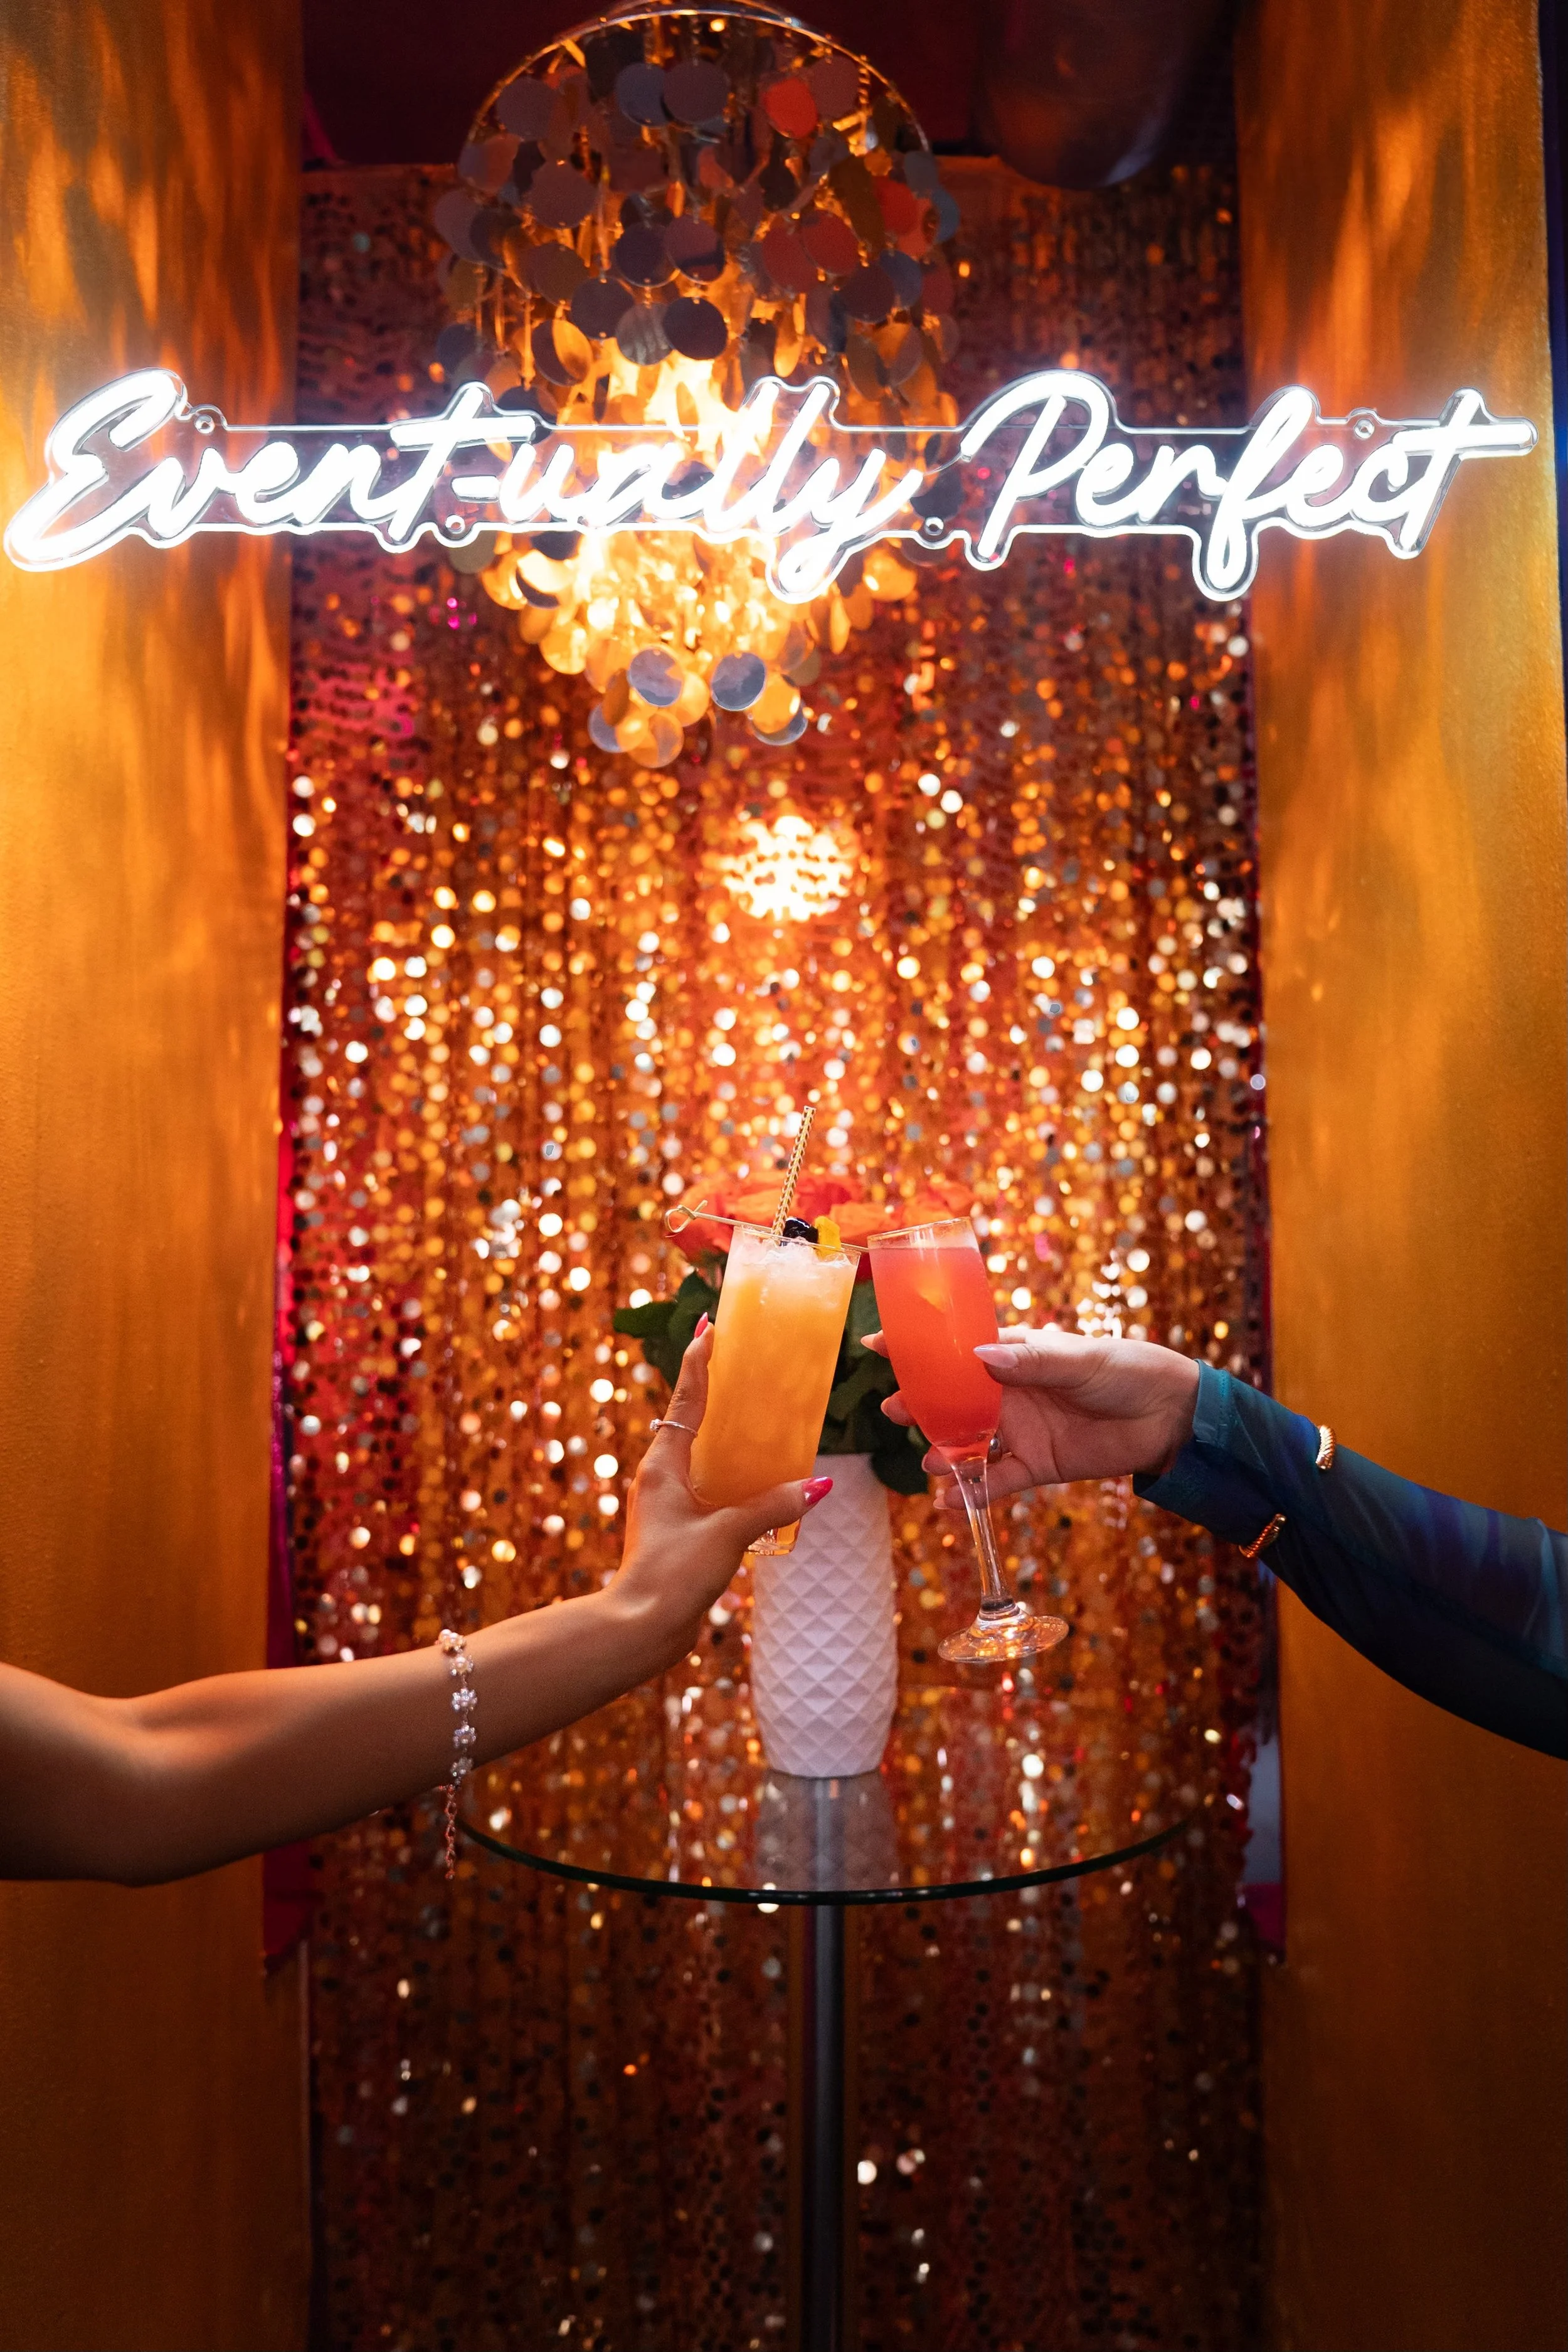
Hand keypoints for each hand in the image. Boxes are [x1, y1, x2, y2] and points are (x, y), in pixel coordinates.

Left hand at [613, 1322, 830, 1668]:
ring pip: (700, 1456)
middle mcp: (661, 1479)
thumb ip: (771, 1506)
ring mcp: (668, 1505)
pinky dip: (731, 1472)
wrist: (639, 1630)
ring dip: (723, 1432)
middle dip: (711, 1389)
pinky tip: (759, 1478)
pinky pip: (710, 1487)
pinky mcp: (680, 1531)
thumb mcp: (726, 1534)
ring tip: (753, 1410)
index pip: (685, 1401)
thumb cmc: (671, 1575)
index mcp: (663, 1467)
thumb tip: (818, 1487)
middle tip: (736, 1357)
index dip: (699, 1362)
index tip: (709, 1326)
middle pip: (690, 1421)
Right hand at [863, 1324, 1198, 1507]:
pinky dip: (973, 1492)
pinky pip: (997, 1480)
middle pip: (952, 1399)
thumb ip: (1031, 1361)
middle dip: (921, 1403)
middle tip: (894, 1410)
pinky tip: (950, 1502)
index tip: (878, 1343)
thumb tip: (981, 1357)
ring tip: (928, 1463)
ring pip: (968, 1442)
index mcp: (1015, 1355)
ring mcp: (1020, 1429)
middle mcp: (1009, 1392)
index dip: (918, 1346)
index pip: (957, 1348)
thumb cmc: (1127, 1370)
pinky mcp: (1036, 1464)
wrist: (1170, 1417)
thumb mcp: (1081, 1359)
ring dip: (943, 1452)